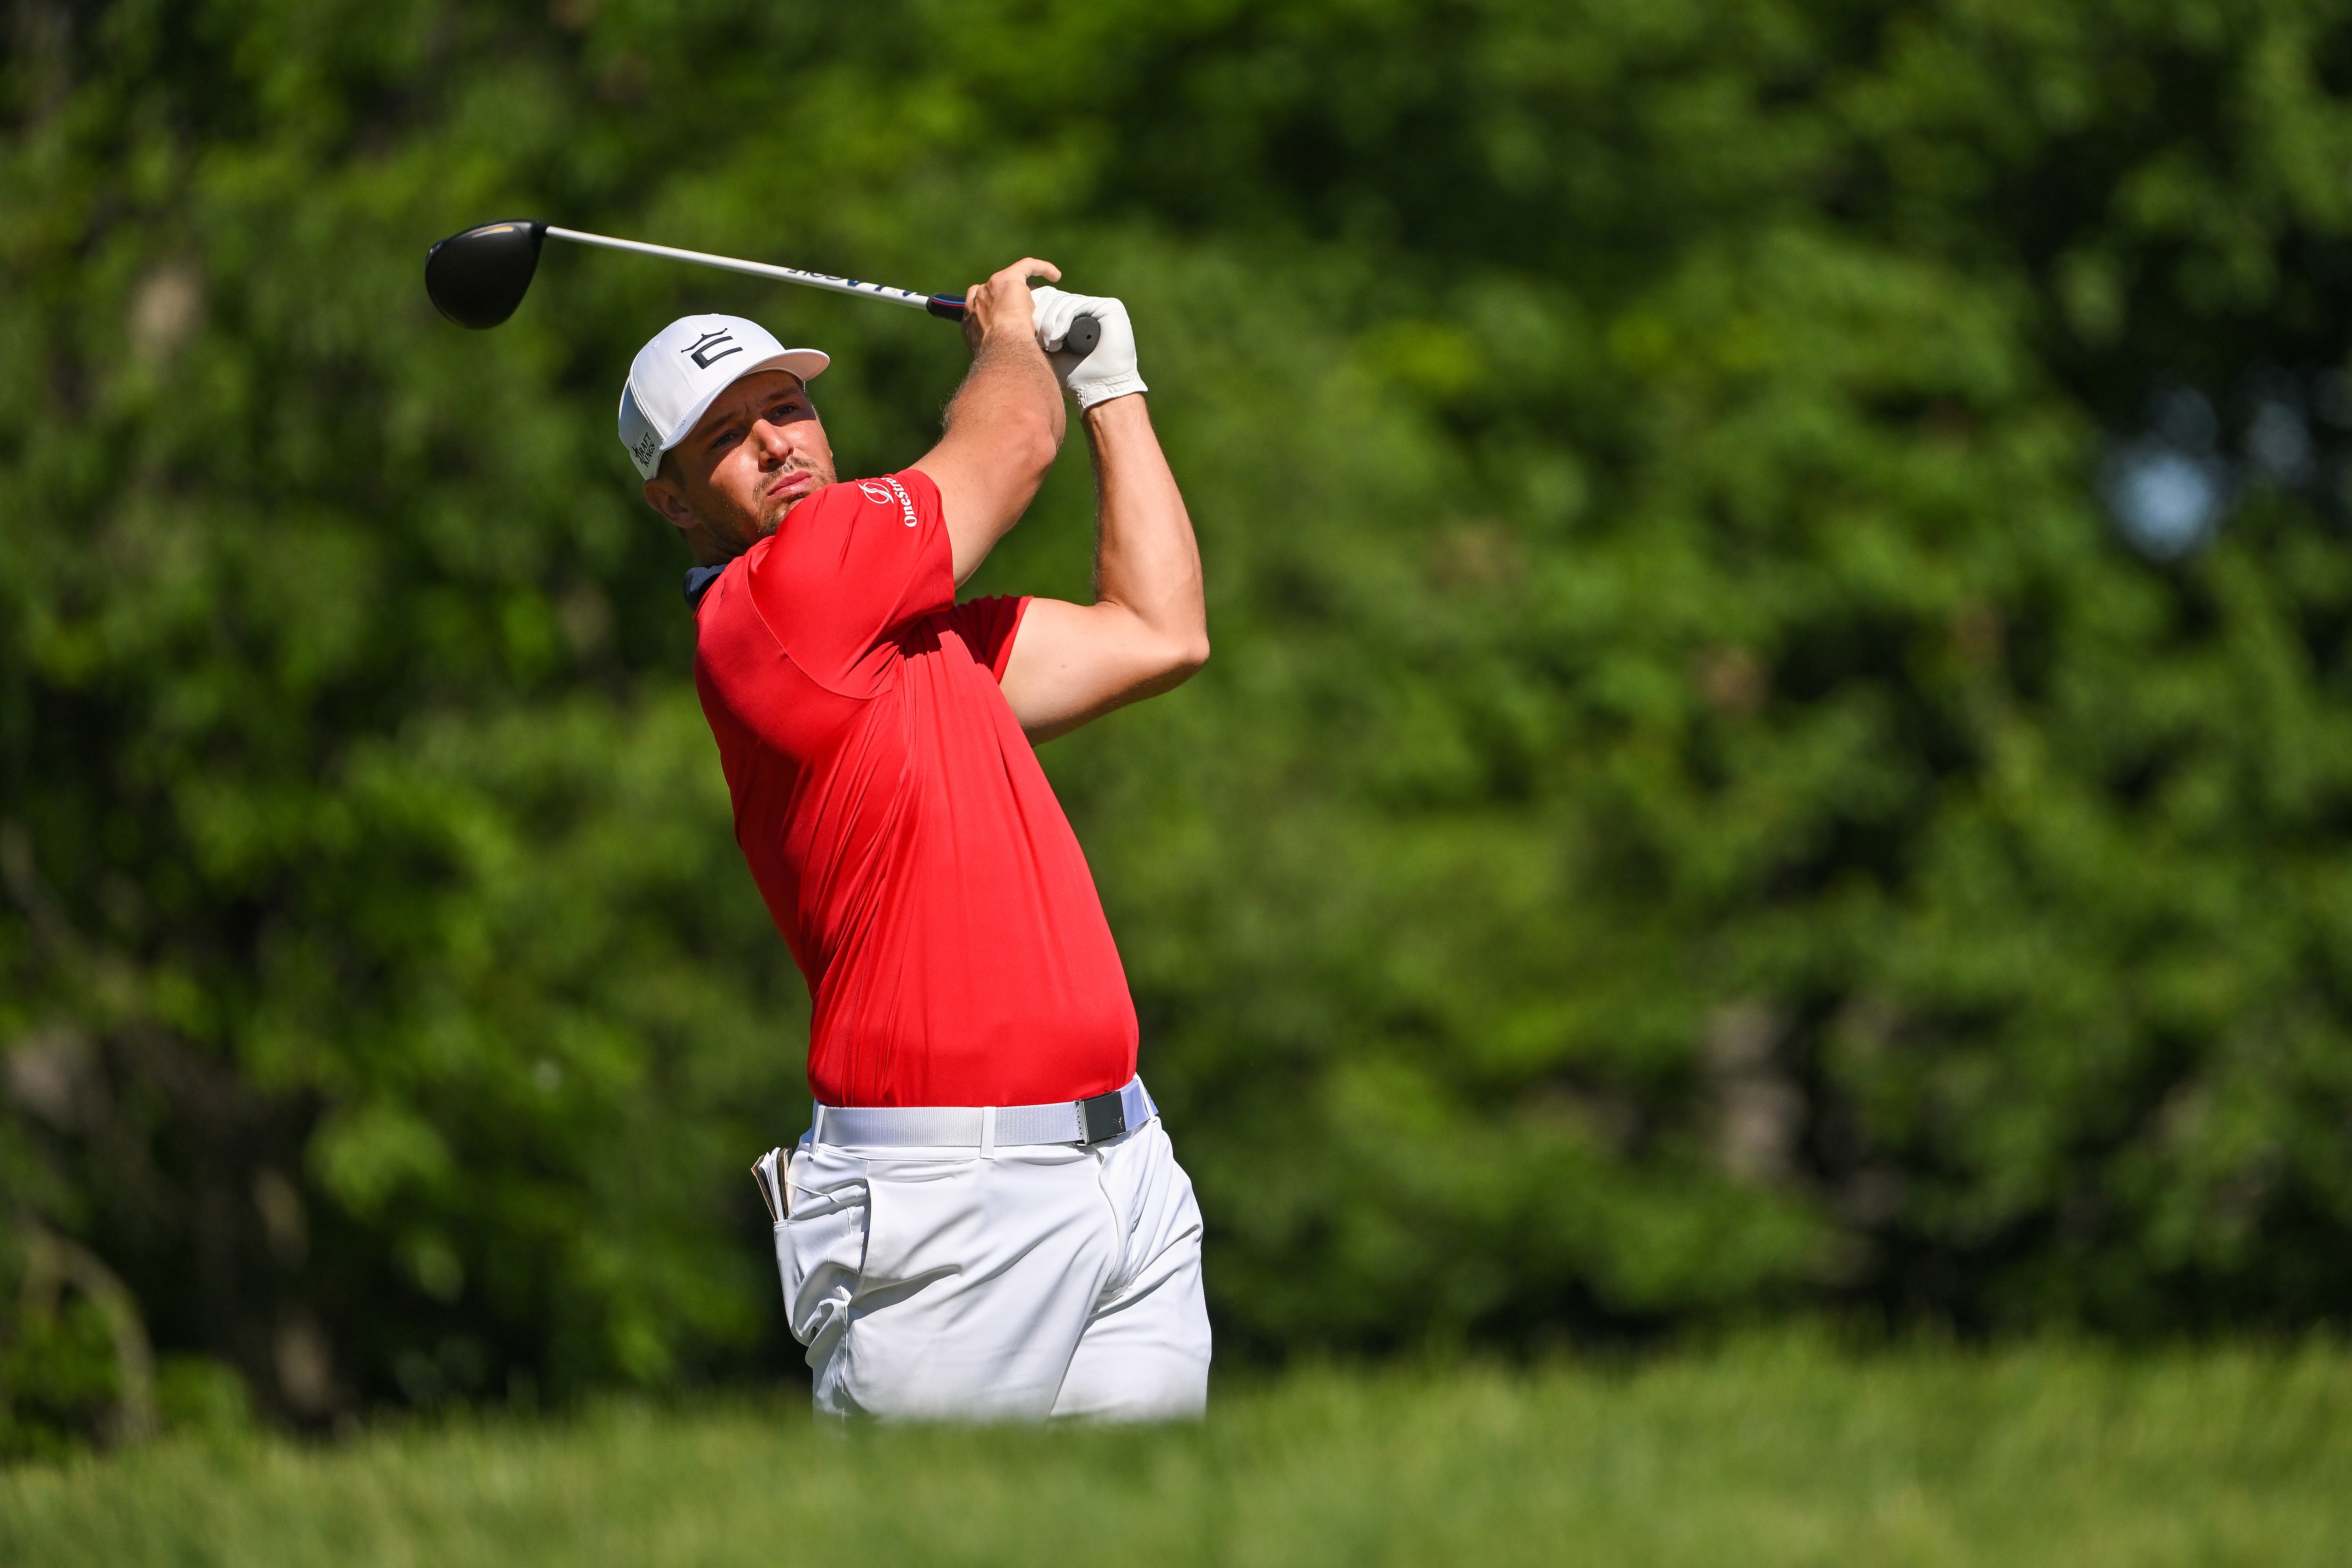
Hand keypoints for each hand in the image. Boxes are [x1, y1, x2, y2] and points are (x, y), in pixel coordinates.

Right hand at [961, 258, 1061, 352]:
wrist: (1003, 348)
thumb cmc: (1000, 358)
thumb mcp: (993, 356)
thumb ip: (997, 350)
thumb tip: (1012, 358)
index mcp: (969, 321)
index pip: (979, 308)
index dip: (994, 310)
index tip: (1007, 319)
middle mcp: (976, 300)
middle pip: (993, 292)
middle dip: (1006, 298)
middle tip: (1024, 311)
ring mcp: (991, 288)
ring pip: (1010, 280)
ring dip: (1024, 290)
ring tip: (1039, 301)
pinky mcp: (1009, 279)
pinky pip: (1027, 266)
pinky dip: (1042, 268)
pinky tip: (1056, 276)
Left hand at [1029, 286, 1146, 408]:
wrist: (1100, 390)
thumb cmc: (1075, 376)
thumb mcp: (1048, 351)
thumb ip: (1035, 332)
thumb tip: (1010, 316)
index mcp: (1072, 315)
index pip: (1048, 299)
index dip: (1035, 311)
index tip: (1030, 333)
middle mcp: (1086, 308)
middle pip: (1054, 297)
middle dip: (1041, 316)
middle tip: (1039, 340)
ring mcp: (1098, 307)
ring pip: (1063, 300)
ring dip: (1051, 321)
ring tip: (1050, 343)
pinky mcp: (1110, 307)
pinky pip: (1078, 304)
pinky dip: (1063, 319)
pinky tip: (1058, 337)